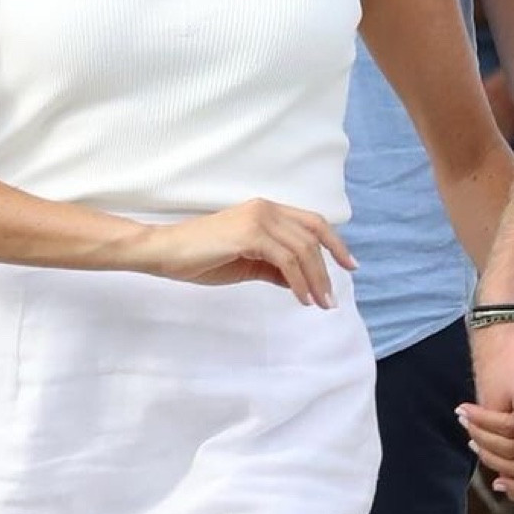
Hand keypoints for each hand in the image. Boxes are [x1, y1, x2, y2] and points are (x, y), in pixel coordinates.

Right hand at [131, 200, 354, 305]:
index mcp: (266, 210)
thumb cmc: (200, 257)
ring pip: (303, 249)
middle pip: (313, 235)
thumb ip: (274, 267)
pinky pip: (286, 260)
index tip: (349, 265)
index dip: (335, 243)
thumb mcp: (246, 263)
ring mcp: (259, 218)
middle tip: (332, 298)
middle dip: (328, 267)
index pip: (312, 222)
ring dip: (316, 280)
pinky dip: (298, 281)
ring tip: (320, 303)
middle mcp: (267, 209)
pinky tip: (301, 298)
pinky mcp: (250, 234)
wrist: (164, 251)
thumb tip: (299, 281)